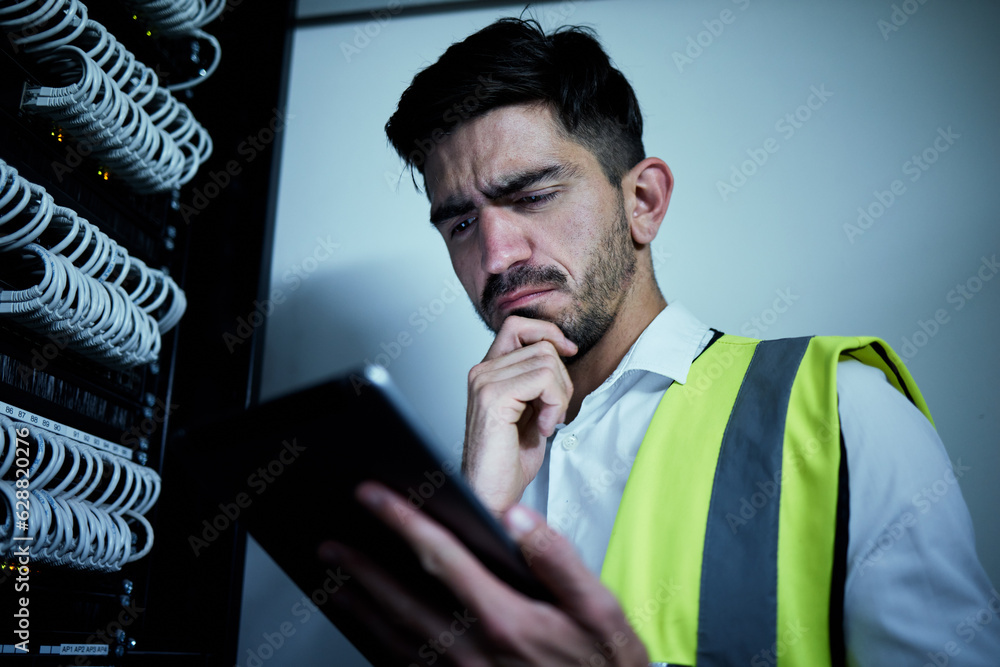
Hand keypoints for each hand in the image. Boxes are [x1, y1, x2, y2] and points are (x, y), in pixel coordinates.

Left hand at [317, 481, 648, 665]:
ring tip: (336, 581)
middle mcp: (473, 650)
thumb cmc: (603, 665)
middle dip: (362, 567)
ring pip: (397, 637)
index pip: (442, 557)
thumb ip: (557, 559)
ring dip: (362, 606)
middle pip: (403, 599)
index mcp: (504, 619)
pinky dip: (379, 644)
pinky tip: (369, 630)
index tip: (373, 495)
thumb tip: (515, 517)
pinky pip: (407, 666)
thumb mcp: (600, 610)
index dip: (404, 521)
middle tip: (330, 543)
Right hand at [463, 316, 577, 514]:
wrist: (492, 494)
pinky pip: (543, 379)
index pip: (518, 325)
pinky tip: (543, 428)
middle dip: (562, 380)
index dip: (548, 333)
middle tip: (553, 413)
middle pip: (542, 345)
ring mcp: (484, 381)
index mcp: (488, 370)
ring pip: (546, 361)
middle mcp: (481, 371)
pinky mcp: (492, 397)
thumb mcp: (531, 409)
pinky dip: (554, 404)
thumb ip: (538, 379)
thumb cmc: (510, 460)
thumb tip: (563, 351)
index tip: (569, 353)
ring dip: (560, 395)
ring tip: (547, 422)